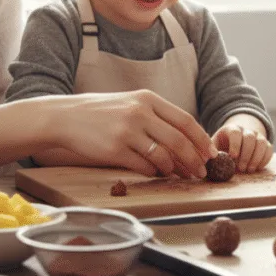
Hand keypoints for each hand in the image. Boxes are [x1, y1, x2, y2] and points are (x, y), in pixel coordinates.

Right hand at [52, 90, 217, 177]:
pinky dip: (154, 173)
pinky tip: (155, 173)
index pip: (185, 120)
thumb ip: (156, 116)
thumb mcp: (130, 103)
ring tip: (180, 176)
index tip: (211, 154)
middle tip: (201, 172)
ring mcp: (127, 131)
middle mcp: (140, 112)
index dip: (202, 139)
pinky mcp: (115, 150)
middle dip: (195, 159)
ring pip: (164, 156)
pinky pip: (144, 167)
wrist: (65, 117)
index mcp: (147, 99)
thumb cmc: (100, 113)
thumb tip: (185, 140)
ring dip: (176, 169)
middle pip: (179, 140)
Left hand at [213, 115, 272, 172]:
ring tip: (249, 170)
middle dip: (246, 154)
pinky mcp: (265, 143)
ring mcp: (257, 136)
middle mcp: (246, 130)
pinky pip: (269, 149)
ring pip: (261, 142)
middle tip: (241, 168)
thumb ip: (210, 152)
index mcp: (231, 129)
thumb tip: (206, 159)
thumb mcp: (214, 146)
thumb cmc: (222, 147)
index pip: (235, 132)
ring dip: (256, 158)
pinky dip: (264, 159)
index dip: (235, 144)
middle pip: (250, 137)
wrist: (236, 142)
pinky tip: (257, 168)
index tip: (233, 157)